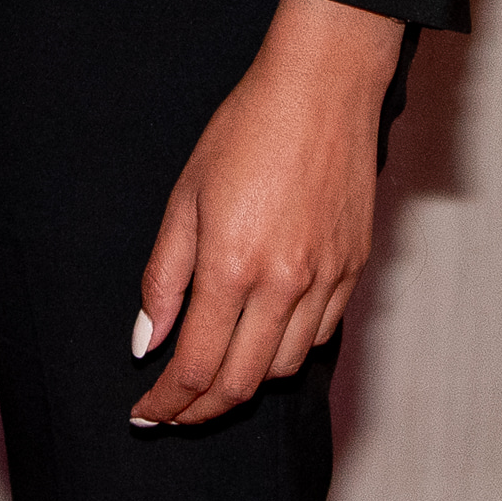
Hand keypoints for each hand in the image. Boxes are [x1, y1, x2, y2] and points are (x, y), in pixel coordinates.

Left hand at [130, 0, 405, 427]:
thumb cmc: (247, 129)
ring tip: (215, 373)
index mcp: (231, 266)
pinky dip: (287, 351)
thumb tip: (147, 343)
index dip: (168, 402)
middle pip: (241, 383)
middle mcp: (283, 284)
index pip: (196, 367)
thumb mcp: (185, 197)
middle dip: (200, 410)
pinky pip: (321, 335)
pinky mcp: (354, 268)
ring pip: (285, 368)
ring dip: (245, 383)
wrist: (323, 87)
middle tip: (173, 413)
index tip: (147, 412)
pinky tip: (263, 338)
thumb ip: (163, 278)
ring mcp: (326, 279)